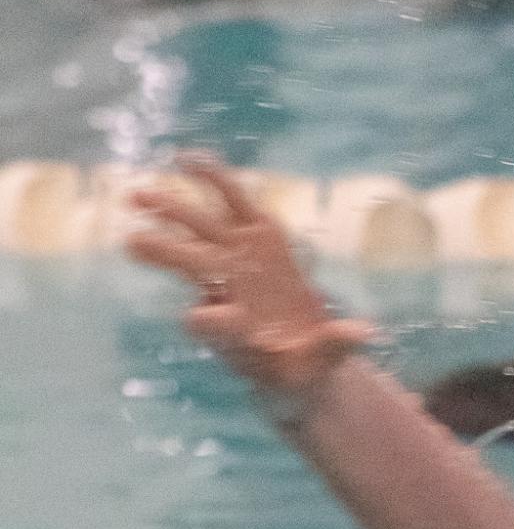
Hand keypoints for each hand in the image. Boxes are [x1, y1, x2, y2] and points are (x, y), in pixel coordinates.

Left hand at [127, 153, 375, 399]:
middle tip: (131, 243)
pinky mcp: (255, 235)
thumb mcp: (324, 366)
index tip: (197, 318)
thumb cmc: (304, 371)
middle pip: (193, 267)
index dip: (207, 320)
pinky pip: (230, 200)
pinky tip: (187, 157)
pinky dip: (212, 178)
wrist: (297, 354)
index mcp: (239, 332)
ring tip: (136, 196)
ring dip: (169, 211)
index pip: (214, 323)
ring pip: (200, 230)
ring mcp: (239, 261)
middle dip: (164, 253)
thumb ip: (337, 346)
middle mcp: (230, 292)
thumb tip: (367, 333)